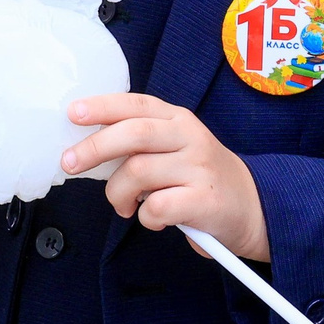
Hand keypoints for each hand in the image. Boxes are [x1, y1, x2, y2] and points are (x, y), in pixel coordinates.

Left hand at [61, 93, 269, 261]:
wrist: (253, 206)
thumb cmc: (199, 177)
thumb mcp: (174, 147)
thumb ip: (140, 142)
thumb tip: (87, 148)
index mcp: (177, 119)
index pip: (135, 104)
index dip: (101, 107)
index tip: (72, 113)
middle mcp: (189, 137)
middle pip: (133, 134)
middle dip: (94, 148)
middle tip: (70, 163)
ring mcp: (199, 167)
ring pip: (138, 172)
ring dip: (118, 194)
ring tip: (123, 205)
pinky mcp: (205, 200)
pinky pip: (156, 207)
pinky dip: (144, 217)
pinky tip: (152, 218)